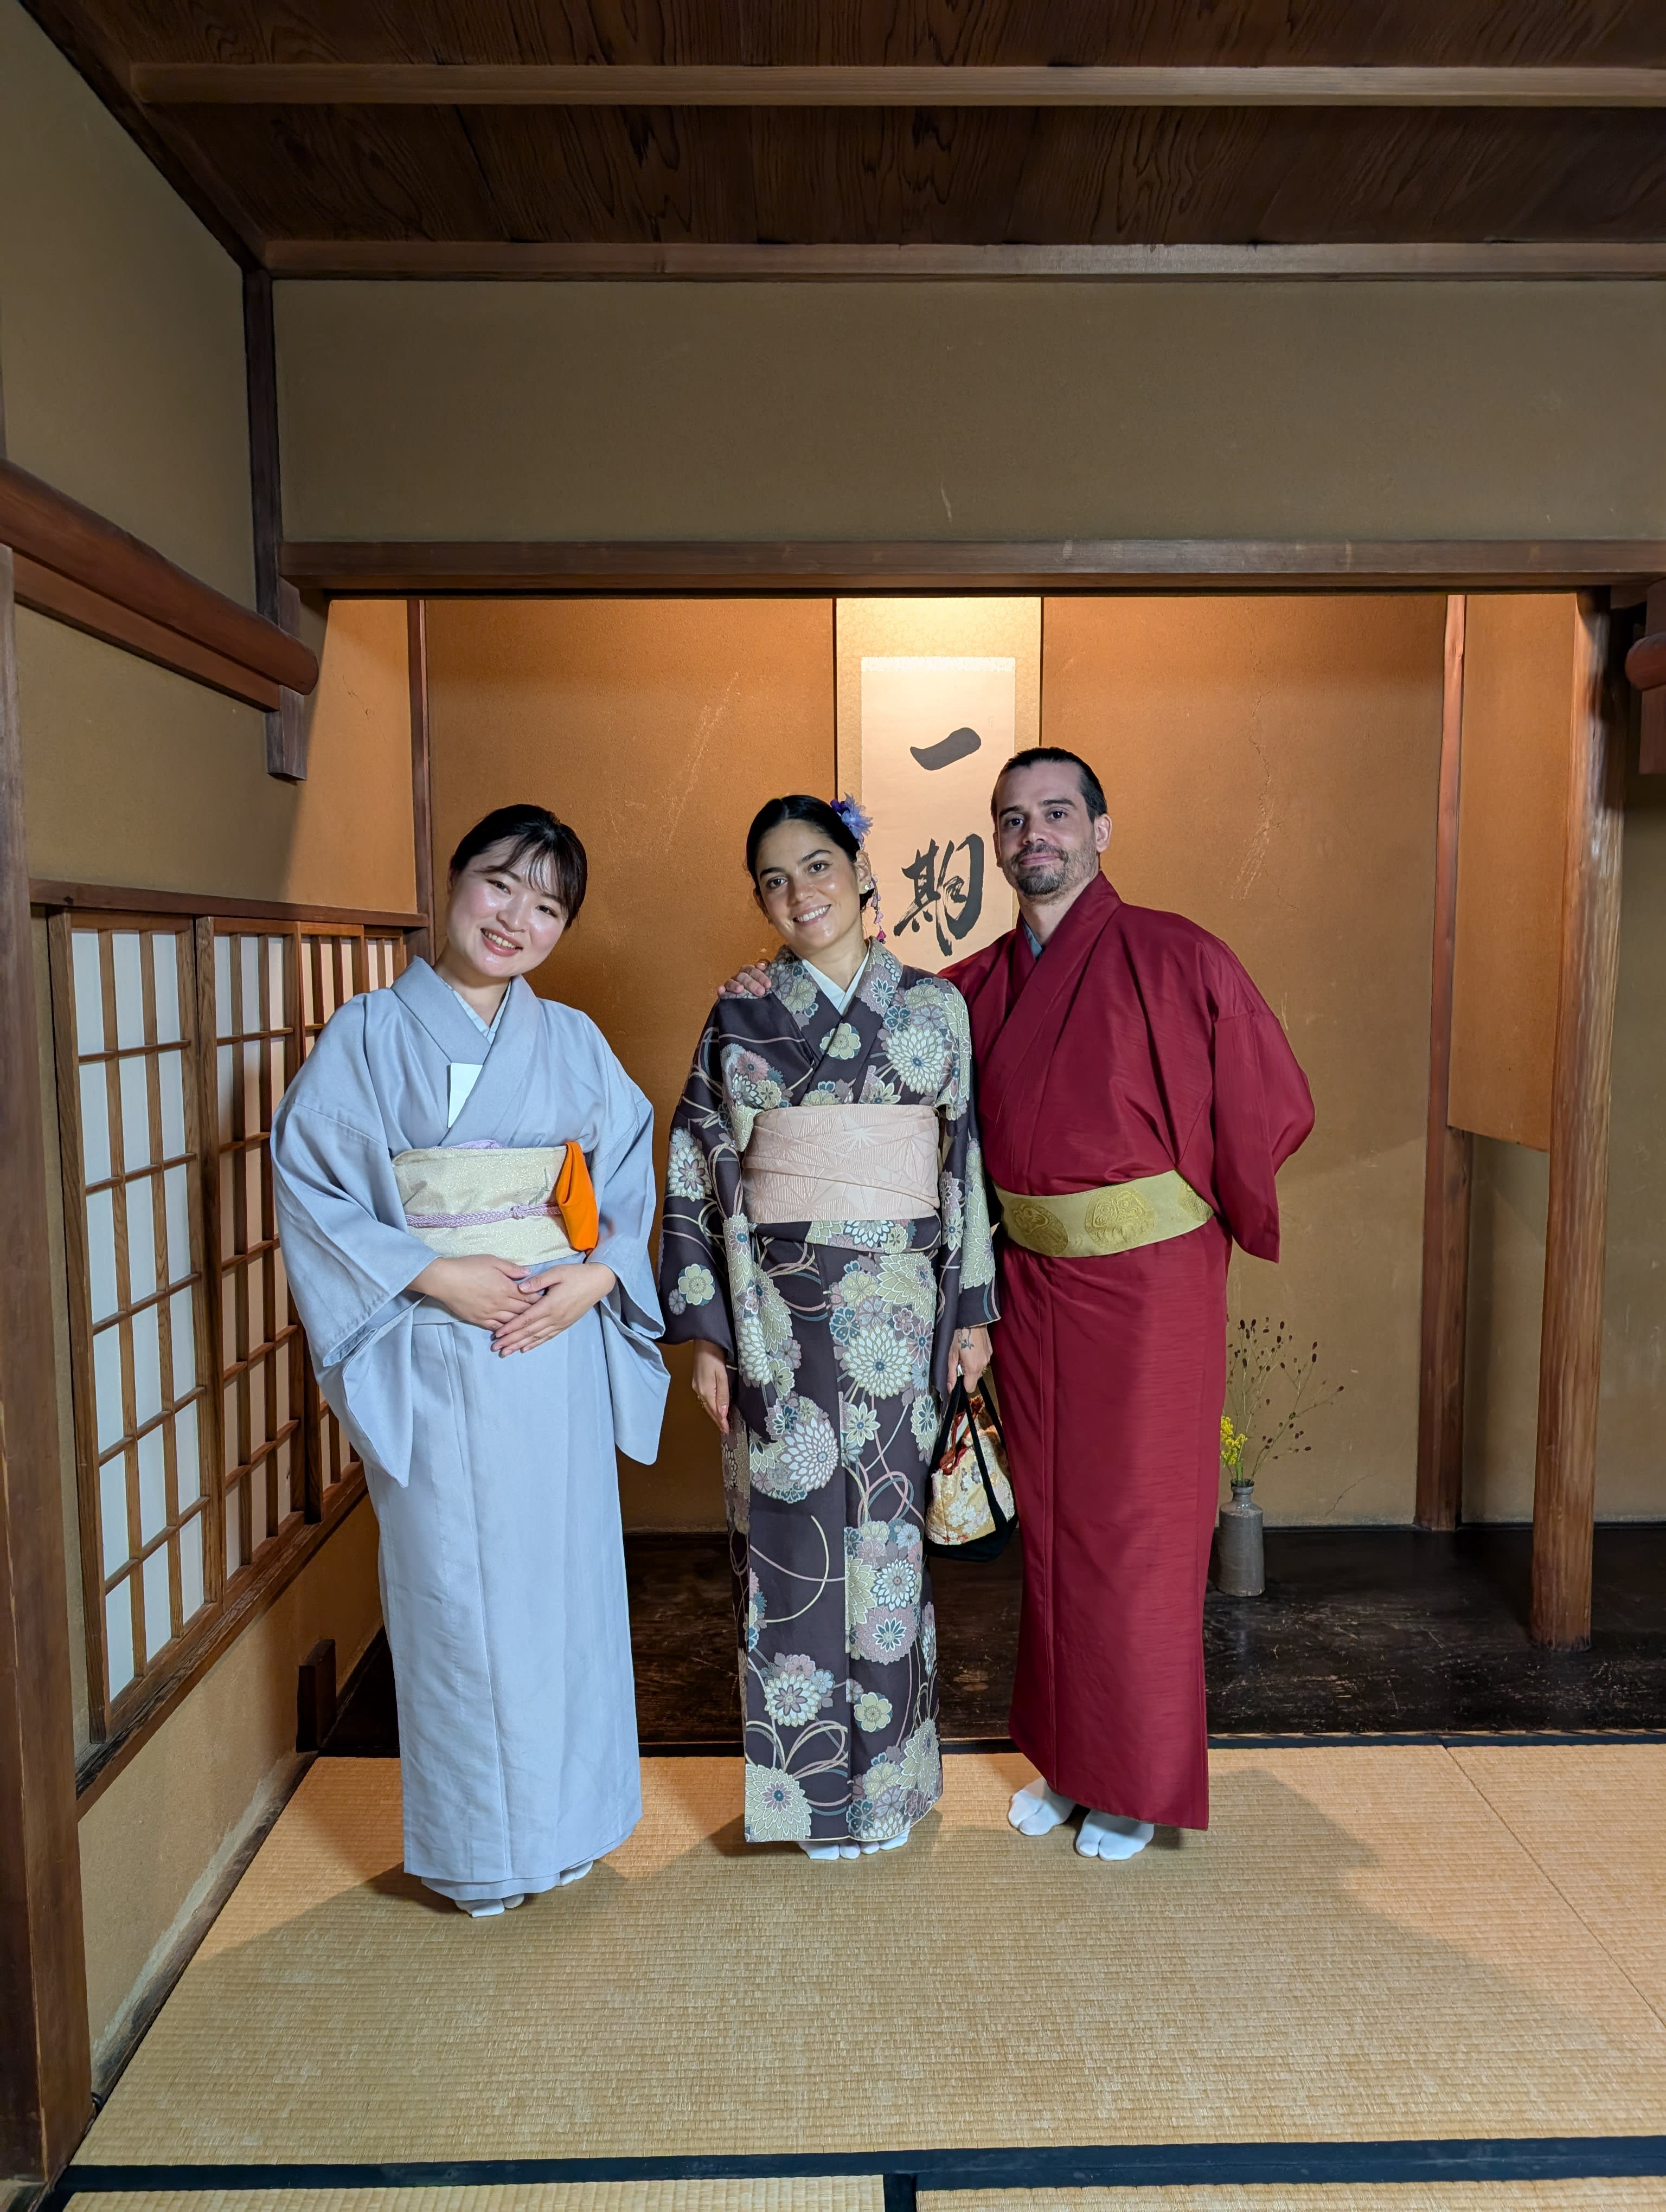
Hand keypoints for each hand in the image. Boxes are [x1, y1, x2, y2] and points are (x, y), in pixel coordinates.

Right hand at [412, 1253, 533, 1330]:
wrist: (445, 1279)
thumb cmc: (468, 1266)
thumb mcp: (492, 1261)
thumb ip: (512, 1268)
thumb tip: (528, 1273)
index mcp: (506, 1288)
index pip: (528, 1297)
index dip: (539, 1300)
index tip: (548, 1302)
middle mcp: (500, 1303)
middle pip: (522, 1312)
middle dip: (534, 1314)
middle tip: (544, 1316)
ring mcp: (489, 1313)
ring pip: (511, 1322)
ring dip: (521, 1324)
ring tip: (530, 1325)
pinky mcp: (478, 1319)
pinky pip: (495, 1327)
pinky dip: (504, 1330)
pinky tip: (510, 1332)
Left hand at [491, 1261, 616, 1355]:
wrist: (598, 1282)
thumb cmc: (576, 1275)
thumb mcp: (556, 1273)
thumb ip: (538, 1281)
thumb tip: (520, 1288)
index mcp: (550, 1304)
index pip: (526, 1319)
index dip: (511, 1327)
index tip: (498, 1334)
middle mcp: (554, 1317)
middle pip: (528, 1331)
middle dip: (511, 1340)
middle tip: (496, 1348)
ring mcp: (560, 1322)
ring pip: (536, 1337)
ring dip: (520, 1345)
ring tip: (507, 1352)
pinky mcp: (564, 1324)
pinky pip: (547, 1337)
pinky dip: (535, 1343)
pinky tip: (525, 1348)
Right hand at [690, 1338, 732, 1432]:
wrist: (703, 1341)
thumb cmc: (714, 1355)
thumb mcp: (722, 1375)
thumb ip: (723, 1394)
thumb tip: (723, 1413)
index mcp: (705, 1390)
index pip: (715, 1411)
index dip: (721, 1422)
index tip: (727, 1430)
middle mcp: (699, 1391)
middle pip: (709, 1410)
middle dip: (717, 1420)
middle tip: (725, 1430)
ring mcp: (696, 1386)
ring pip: (706, 1405)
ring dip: (714, 1414)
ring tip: (722, 1421)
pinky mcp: (697, 1382)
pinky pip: (704, 1398)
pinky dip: (710, 1405)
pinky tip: (715, 1407)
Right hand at [717, 961, 771, 999]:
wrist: (752, 1016)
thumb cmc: (763, 1000)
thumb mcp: (770, 992)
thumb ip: (770, 984)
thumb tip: (776, 978)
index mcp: (753, 973)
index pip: (756, 969)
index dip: (761, 975)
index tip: (768, 984)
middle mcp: (742, 977)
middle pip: (745, 974)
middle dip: (753, 982)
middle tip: (761, 992)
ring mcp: (732, 985)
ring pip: (732, 981)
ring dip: (736, 984)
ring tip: (740, 989)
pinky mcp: (724, 995)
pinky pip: (721, 991)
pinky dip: (721, 990)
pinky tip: (721, 990)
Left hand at [949, 1325, 992, 1396]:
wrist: (971, 1318)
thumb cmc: (958, 1334)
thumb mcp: (950, 1354)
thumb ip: (950, 1373)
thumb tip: (949, 1389)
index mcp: (973, 1368)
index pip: (969, 1388)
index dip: (961, 1385)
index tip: (956, 1376)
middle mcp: (983, 1364)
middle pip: (974, 1379)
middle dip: (966, 1374)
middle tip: (958, 1360)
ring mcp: (988, 1357)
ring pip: (979, 1369)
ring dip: (972, 1366)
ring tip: (965, 1353)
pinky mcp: (990, 1350)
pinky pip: (983, 1360)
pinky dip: (977, 1358)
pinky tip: (971, 1348)